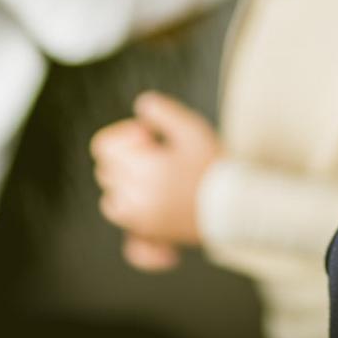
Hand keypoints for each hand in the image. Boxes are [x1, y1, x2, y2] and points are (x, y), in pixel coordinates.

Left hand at [90, 92, 220, 253]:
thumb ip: (163, 111)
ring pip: (110, 194)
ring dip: (125, 180)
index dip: (125, 134)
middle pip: (106, 168)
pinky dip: (129, 203)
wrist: (233, 208)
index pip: (104, 147)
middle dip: (127, 156)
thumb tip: (141, 105)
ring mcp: (137, 219)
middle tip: (161, 155)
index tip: (151, 138)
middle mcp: (132, 198)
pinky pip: (121, 215)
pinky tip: (155, 194)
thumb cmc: (213, 167)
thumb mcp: (192, 129)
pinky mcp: (147, 232)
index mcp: (140, 170)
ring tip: (157, 175)